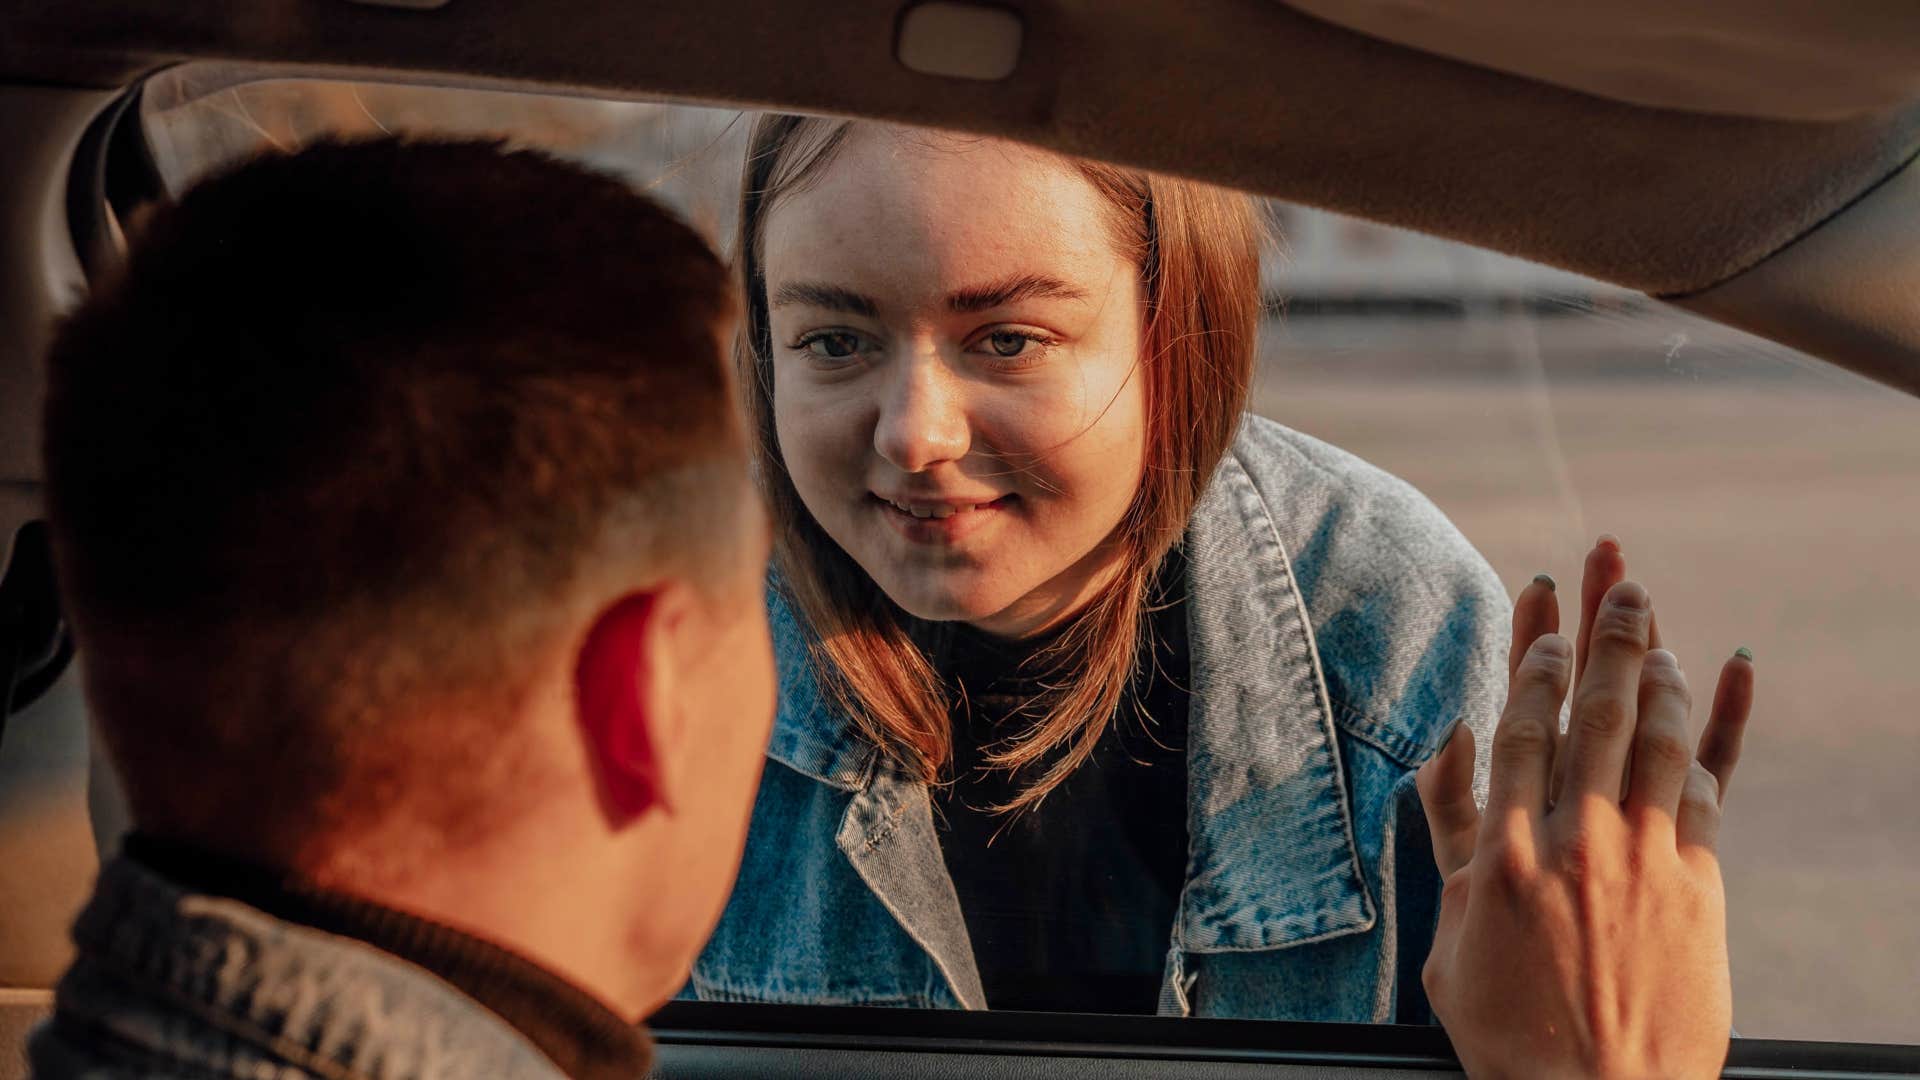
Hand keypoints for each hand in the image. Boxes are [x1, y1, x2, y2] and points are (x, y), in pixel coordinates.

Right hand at [1416, 570, 1752, 1078]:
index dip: (1535, 654)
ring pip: (1657, 734)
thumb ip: (1450, 829)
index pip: (1523, 723)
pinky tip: (1732, 669)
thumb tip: (1449, 740)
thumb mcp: (1451, 927)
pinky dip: (1724, 723)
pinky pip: (1714, 784)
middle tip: (1615, 574)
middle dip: (1606, 633)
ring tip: (1654, 620)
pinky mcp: (1698, 882)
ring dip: (1657, 664)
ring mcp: (1643, 857)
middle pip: (1595, 709)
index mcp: (1506, 849)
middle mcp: (1576, 838)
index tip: (1543, 605)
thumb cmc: (1507, 1020)